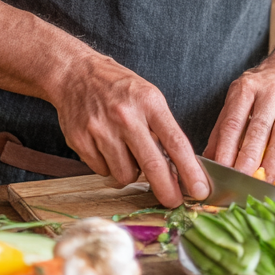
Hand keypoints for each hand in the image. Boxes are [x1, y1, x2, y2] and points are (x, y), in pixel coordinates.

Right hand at [52, 52, 208, 207]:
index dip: (190, 171)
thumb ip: (162, 128)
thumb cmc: (117, 87)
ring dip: (130, 172)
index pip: (175, 142)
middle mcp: (125, 116)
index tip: (200, 190)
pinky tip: (106, 146)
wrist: (74, 73)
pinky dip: (108, 166)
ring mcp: (101, 129)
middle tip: (174, 201)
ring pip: (125, 174)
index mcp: (149, 102)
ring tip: (126, 151)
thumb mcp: (148, 96)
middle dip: (167, 189)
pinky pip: (102, 171)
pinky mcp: (80, 141)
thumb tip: (179, 167)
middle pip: (152, 165)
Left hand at [203, 52, 274, 182]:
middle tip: (241, 178)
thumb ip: (222, 129)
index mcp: (246, 90)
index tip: (220, 169)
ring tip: (268, 179)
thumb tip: (206, 160)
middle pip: (258, 128)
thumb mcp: (238, 99)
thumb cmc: (261, 90)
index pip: (234, 122)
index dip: (226, 147)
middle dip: (249, 155)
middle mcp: (270, 94)